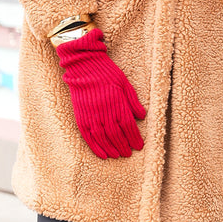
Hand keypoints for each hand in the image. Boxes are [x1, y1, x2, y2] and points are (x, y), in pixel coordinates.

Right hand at [56, 27, 145, 159]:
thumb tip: (142, 116)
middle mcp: (104, 111)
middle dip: (124, 146)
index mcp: (117, 102)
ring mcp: (91, 115)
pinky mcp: (81, 116)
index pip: (128, 126)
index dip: (134, 137)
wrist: (83, 65)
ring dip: (111, 149)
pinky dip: (95, 147)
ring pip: (103, 138)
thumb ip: (133, 101)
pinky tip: (102, 154)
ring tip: (117, 155)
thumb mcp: (124, 83)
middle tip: (128, 153)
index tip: (139, 146)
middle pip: (116, 134)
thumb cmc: (106, 72)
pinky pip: (88, 136)